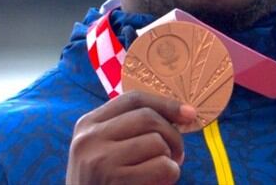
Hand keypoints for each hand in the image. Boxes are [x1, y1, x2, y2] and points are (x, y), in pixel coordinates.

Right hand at [66, 91, 195, 184]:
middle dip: (172, 134)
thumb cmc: (103, 183)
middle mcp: (90, 137)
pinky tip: (160, 183)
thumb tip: (181, 113)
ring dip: (169, 159)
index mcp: (87, 124)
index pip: (132, 99)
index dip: (164, 103)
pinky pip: (162, 166)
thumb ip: (128, 130)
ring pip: (156, 141)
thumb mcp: (103, 150)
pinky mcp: (115, 180)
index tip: (188, 113)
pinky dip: (170, 174)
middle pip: (147, 117)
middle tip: (177, 154)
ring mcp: (101, 159)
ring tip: (161, 173)